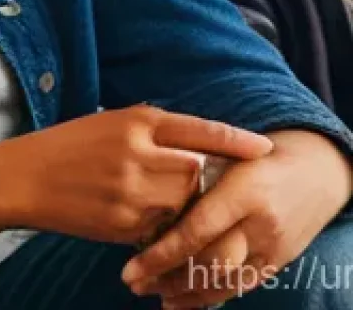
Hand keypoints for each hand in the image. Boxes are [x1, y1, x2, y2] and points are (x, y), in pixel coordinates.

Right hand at [6, 105, 272, 245]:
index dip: (235, 141)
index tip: (264, 148)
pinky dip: (157, 224)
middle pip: (197, 172)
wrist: (22, 177)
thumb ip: (148, 131)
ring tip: (153, 198)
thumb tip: (193, 146)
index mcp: (134, 120)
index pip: (199, 130)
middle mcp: (137, 153)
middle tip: (188, 180)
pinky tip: (132, 214)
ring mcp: (131, 191)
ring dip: (180, 204)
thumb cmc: (66, 146)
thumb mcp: (107, 123)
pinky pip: (160, 228)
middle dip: (199, 179)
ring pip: (183, 203)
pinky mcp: (123, 223)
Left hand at [121, 130, 352, 307]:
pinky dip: (209, 297)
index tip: (132, 265)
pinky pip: (242, 286)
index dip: (163, 252)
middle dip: (168, 276)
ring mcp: (272, 247)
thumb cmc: (254, 154)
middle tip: (133, 280)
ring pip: (225, 281)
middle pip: (211, 262)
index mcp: (243, 189)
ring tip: (150, 291)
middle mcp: (260, 223)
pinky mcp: (278, 262)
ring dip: (184, 291)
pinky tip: (181, 300)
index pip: (198, 229)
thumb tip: (142, 186)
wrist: (314, 172)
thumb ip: (191, 167)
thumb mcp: (226, 151)